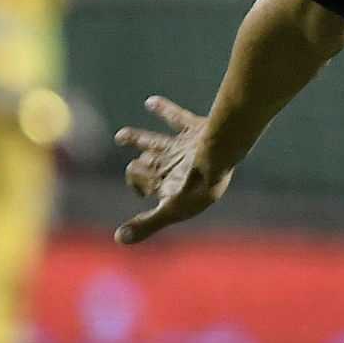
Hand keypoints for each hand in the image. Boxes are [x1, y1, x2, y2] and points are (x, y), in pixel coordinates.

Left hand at [113, 95, 232, 243]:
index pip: (146, 185)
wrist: (224, 154)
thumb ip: (147, 224)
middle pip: (151, 166)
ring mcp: (186, 149)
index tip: (135, 177)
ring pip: (157, 143)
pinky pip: (177, 118)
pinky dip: (163, 110)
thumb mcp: (170, 209)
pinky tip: (150, 102)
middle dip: (139, 165)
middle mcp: (177, 167)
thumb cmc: (199, 185)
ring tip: (120, 136)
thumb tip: (119, 240)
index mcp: (172, 186)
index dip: (136, 182)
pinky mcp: (195, 131)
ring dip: (138, 140)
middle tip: (136, 162)